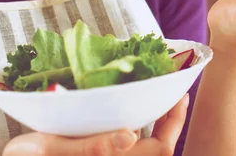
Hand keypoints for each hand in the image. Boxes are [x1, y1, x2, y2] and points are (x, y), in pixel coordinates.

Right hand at [2, 94, 188, 155]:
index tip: (180, 94)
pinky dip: (135, 118)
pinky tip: (128, 100)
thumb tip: (131, 135)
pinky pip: (124, 137)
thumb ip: (94, 148)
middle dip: (170, 117)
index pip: (160, 149)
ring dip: (155, 118)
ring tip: (156, 89)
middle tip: (173, 86)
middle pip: (158, 146)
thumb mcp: (54, 150)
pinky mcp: (95, 152)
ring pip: (144, 142)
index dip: (175, 123)